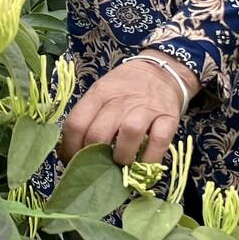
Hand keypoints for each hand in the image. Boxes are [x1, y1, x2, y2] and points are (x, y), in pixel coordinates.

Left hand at [58, 53, 195, 165]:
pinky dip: (150, 158)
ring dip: (122, 156)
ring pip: (129, 133)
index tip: (72, 162)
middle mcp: (120, 100)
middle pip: (99, 133)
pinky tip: (143, 166)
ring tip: (120, 163)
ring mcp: (145, 108)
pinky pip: (158, 141)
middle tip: (96, 168)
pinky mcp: (168, 118)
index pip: (76, 124)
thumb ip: (87, 116)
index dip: (70, 149)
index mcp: (99, 94)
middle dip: (93, 158)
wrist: (161, 72)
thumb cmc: (125, 88)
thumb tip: (70, 151)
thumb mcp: (101, 93)